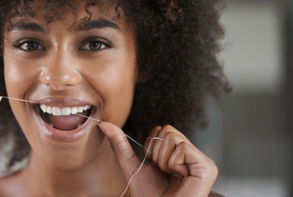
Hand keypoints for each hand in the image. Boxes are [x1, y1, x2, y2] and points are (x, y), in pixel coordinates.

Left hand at [98, 123, 217, 196]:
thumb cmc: (148, 195)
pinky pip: (183, 148)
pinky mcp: (208, 168)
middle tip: (163, 172)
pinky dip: (173, 163)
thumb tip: (103, 124)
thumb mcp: (131, 165)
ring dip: (163, 159)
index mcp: (179, 153)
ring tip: (170, 176)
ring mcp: (203, 161)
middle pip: (167, 129)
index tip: (155, 166)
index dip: (152, 146)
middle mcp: (193, 155)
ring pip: (173, 137)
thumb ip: (120, 144)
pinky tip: (179, 178)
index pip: (162, 129)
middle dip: (157, 152)